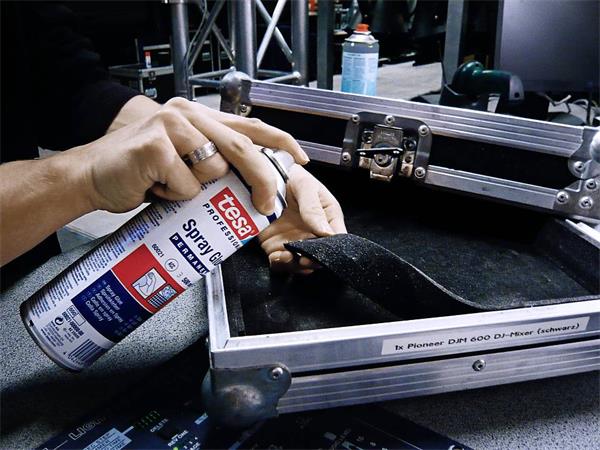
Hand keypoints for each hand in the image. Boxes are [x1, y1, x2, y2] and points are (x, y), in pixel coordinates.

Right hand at [77, 97, 308, 213]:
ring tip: (170, 186)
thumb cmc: (141, 173)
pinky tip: (154, 189)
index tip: (302, 159)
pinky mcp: (155, 146)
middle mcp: (187, 114)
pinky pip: (187, 186)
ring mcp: (170, 126)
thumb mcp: (184, 162)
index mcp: (199, 116)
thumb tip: (255, 183)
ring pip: (213, 170)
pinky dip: (174, 197)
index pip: (249, 126)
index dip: (280, 142)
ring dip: (196, 191)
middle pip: (241, 148)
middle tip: (267, 204)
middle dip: (262, 179)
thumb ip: (214, 162)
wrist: (92, 177)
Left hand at [259, 165, 346, 273]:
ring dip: (294, 264)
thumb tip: (326, 232)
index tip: (321, 254)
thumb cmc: (291, 176)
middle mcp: (312, 233)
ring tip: (288, 256)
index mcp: (327, 219)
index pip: (336, 241)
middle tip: (304, 259)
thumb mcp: (306, 186)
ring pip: (298, 262)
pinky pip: (279, 261)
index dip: (330, 251)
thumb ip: (314, 208)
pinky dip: (279, 263)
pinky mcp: (276, 244)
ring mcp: (294, 240)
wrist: (265, 175)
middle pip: (318, 256)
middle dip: (311, 261)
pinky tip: (278, 256)